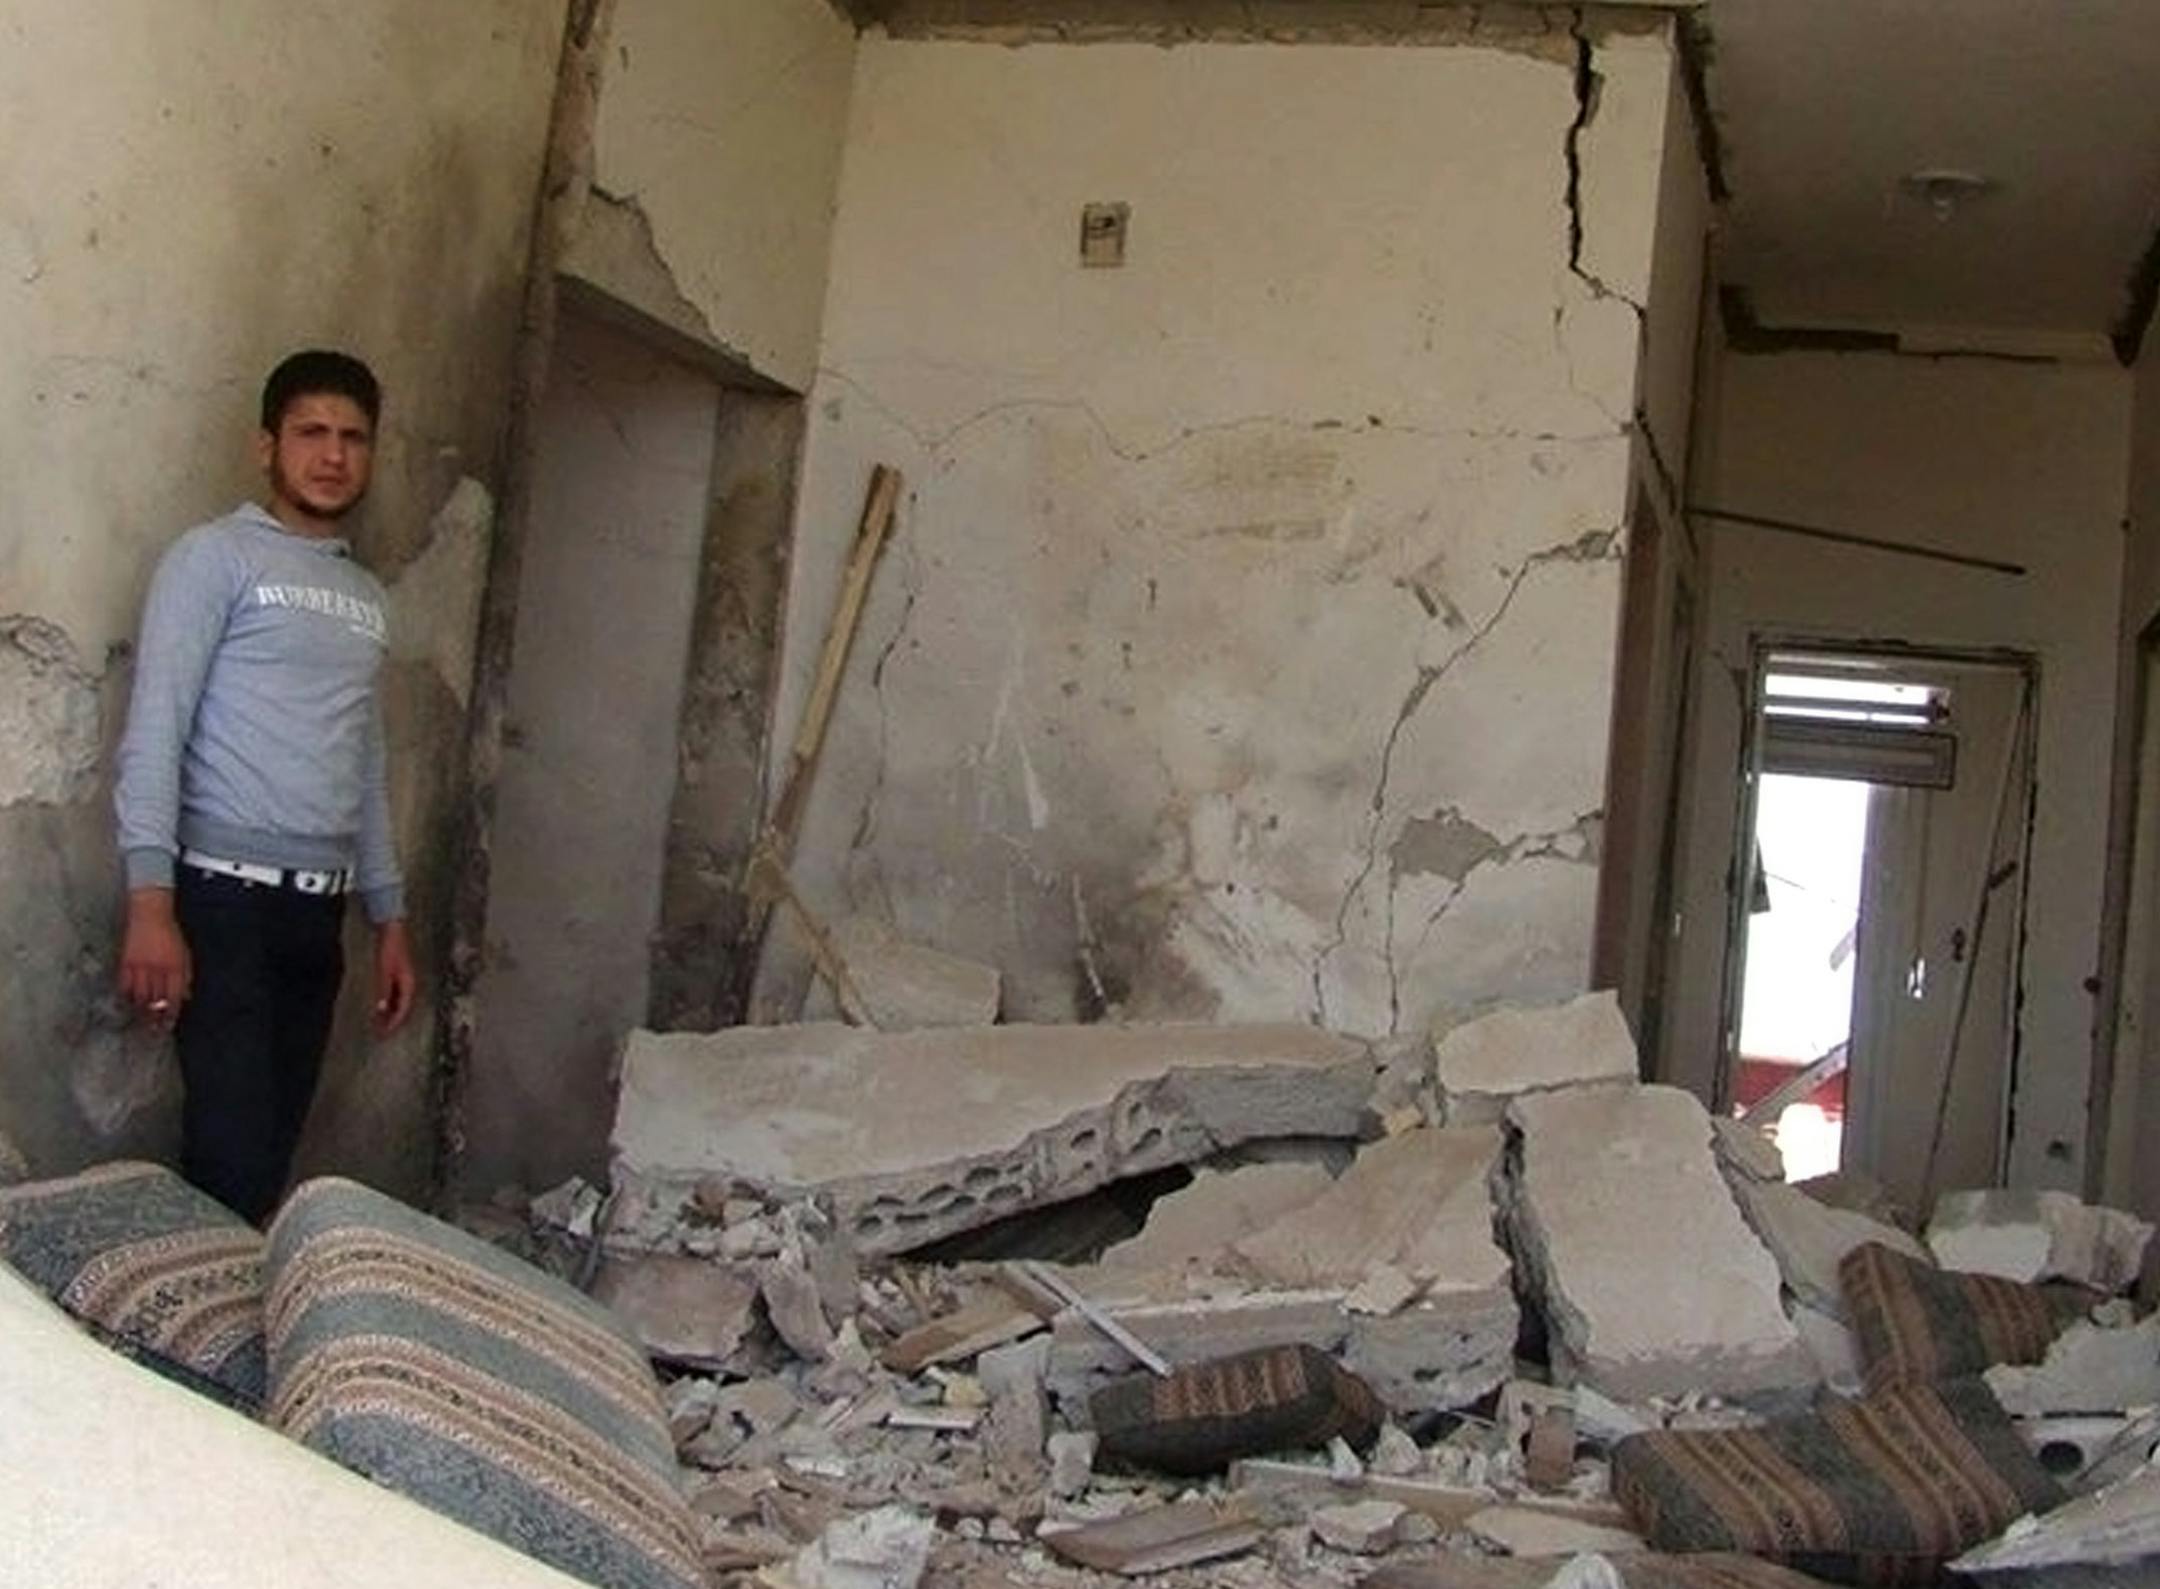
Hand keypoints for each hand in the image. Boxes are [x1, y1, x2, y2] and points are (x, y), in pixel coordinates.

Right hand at [120, 888, 189, 1030]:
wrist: (150, 913)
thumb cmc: (170, 933)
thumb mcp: (185, 954)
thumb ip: (185, 976)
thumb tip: (186, 997)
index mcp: (175, 967)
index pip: (173, 997)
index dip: (171, 1014)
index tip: (168, 1025)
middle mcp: (157, 969)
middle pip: (155, 1000)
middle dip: (154, 1018)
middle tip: (153, 1031)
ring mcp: (139, 966)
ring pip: (138, 996)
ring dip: (140, 1011)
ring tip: (141, 1022)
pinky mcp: (125, 962)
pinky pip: (124, 985)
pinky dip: (125, 997)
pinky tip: (127, 1004)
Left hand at [372, 919, 416, 1036]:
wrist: (392, 932)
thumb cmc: (389, 949)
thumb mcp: (384, 971)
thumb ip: (383, 990)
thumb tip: (381, 1009)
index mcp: (408, 984)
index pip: (403, 1010)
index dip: (394, 1023)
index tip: (385, 1033)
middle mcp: (408, 985)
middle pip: (402, 1009)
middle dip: (392, 1022)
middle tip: (380, 1034)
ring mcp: (403, 981)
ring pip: (398, 1004)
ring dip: (389, 1015)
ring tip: (378, 1025)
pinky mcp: (397, 977)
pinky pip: (393, 997)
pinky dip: (387, 1005)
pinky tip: (378, 1009)